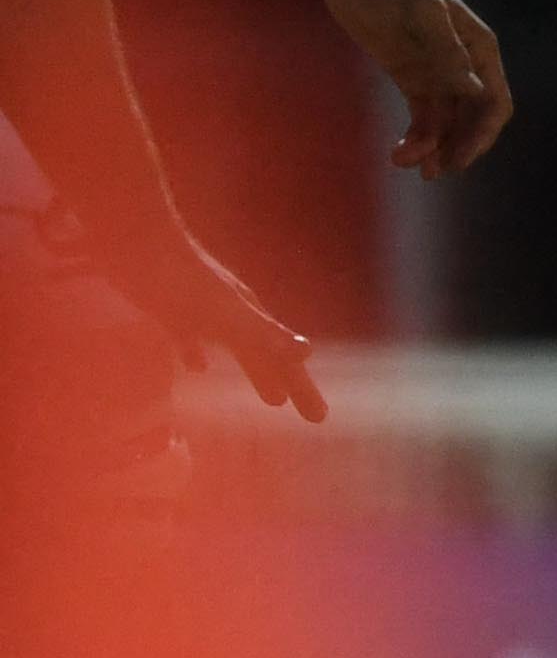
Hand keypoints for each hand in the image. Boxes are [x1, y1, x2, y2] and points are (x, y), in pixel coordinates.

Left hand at [116, 222, 319, 420]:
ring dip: (255, 371)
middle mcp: (237, 314)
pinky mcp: (173, 308)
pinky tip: (194, 366)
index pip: (286, 361)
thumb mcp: (225, 313)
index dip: (303, 390)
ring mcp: (206, 311)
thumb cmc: (180, 281)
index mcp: (252, 318)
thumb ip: (263, 333)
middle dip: (291, 384)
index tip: (321, 419)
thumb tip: (307, 352)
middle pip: (270, 357)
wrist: (135, 238)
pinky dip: (200, 353)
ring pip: (240, 349)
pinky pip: (194, 338)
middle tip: (311, 415)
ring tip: (269, 399)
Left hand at [319, 0, 508, 178]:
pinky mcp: (410, 75)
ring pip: (446, 122)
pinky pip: (422, 115)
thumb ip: (445, 51)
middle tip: (434, 171)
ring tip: (405, 163)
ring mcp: (436, 72)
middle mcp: (464, 64)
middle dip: (457, 147)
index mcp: (478, 49)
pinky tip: (400, 152)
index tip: (458, 158)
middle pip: (473, 119)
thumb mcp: (419, 12)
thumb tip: (472, 88)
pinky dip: (415, 137)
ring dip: (432, 147)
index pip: (494, 101)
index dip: (482, 134)